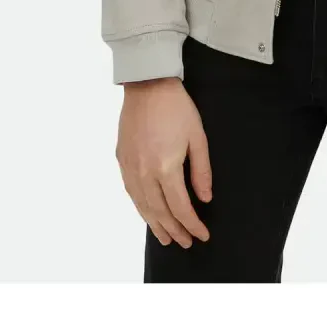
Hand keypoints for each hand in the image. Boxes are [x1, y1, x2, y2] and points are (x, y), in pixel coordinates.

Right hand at [116, 77, 211, 247]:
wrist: (147, 85)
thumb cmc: (176, 107)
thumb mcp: (197, 136)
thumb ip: (201, 170)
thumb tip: (204, 198)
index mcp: (165, 166)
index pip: (180, 207)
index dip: (192, 224)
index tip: (202, 234)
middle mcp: (144, 172)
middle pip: (159, 212)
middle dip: (174, 230)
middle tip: (185, 242)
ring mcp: (130, 167)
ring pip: (142, 206)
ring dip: (155, 225)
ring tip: (167, 238)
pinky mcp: (122, 159)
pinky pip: (131, 192)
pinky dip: (141, 207)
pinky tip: (148, 213)